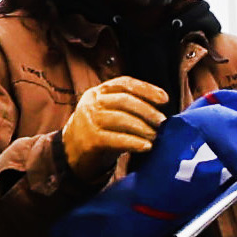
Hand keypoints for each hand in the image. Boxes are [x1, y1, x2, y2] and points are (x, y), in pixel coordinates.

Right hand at [59, 72, 176, 178]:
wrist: (71, 153)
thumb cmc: (99, 131)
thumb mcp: (109, 112)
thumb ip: (128, 107)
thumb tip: (159, 111)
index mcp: (99, 91)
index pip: (124, 83)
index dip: (146, 89)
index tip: (164, 99)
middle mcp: (92, 102)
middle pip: (124, 100)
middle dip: (147, 110)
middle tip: (162, 122)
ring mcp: (89, 121)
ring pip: (120, 119)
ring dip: (142, 127)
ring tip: (155, 136)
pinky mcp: (90, 140)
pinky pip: (116, 139)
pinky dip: (134, 143)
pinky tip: (146, 147)